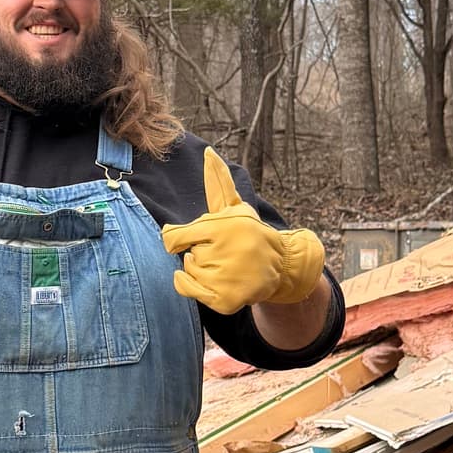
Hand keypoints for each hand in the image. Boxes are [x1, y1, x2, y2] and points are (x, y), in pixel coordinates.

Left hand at [161, 149, 325, 313]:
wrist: (278, 265)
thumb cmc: (249, 232)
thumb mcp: (234, 206)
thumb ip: (218, 181)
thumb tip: (209, 152)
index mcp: (223, 227)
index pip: (175, 238)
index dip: (178, 240)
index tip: (193, 239)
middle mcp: (226, 252)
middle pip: (186, 256)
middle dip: (199, 253)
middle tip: (223, 253)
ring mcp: (226, 278)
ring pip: (189, 272)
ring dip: (199, 270)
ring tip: (225, 266)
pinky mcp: (225, 300)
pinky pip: (190, 291)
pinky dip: (190, 286)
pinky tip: (208, 281)